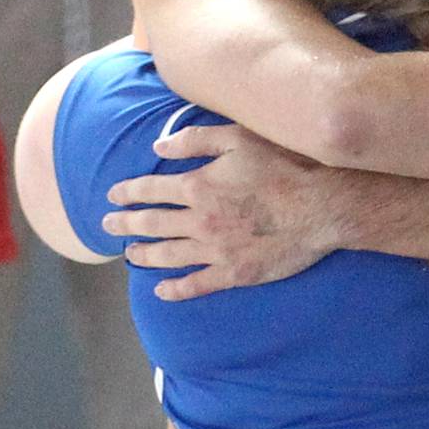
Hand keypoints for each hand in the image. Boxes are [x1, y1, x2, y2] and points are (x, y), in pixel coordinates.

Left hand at [103, 123, 341, 300]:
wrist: (321, 205)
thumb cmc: (284, 164)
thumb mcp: (239, 137)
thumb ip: (195, 140)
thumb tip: (158, 146)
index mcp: (198, 186)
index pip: (151, 189)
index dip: (129, 192)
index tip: (113, 195)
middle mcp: (199, 220)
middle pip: (151, 224)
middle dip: (125, 224)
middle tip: (107, 226)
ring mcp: (216, 250)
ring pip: (168, 256)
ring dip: (144, 255)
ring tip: (129, 255)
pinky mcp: (235, 273)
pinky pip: (197, 285)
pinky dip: (175, 290)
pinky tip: (162, 291)